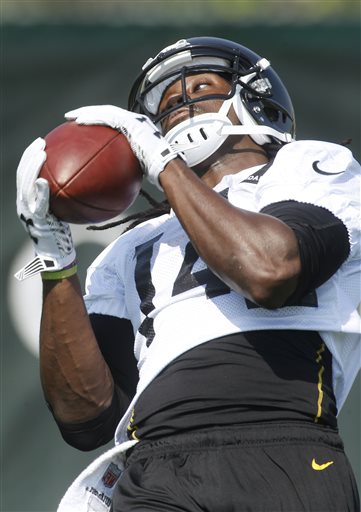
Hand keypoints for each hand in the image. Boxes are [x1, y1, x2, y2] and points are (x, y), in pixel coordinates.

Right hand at [15, 138, 75, 280]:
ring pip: (25, 186)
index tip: (39, 143)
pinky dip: (39, 192)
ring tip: (41, 154)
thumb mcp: (62, 213)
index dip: (29, 157)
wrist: (56, 256)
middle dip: (29, 157)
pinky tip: (43, 181)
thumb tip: (82, 182)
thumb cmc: (62, 235)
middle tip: (40, 142)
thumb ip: (64, 198)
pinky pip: (37, 204)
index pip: (25, 174)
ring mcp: (28, 213)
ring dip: (31, 168)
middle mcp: (24, 205)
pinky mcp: (36, 222)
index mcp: (27, 201)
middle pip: (22, 175)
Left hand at [65, 105, 184, 187]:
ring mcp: (134, 120)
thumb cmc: (156, 172)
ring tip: (72, 117)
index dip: (99, 121)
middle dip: (89, 113)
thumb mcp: (138, 169)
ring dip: (87, 112)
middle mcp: (137, 121)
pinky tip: (79, 123)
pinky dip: (92, 118)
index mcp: (139, 129)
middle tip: (73, 117)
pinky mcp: (131, 121)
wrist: (165, 167)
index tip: (86, 126)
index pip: (115, 121)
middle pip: (108, 113)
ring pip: (105, 111)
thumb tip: (115, 182)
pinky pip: (107, 118)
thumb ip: (126, 168)